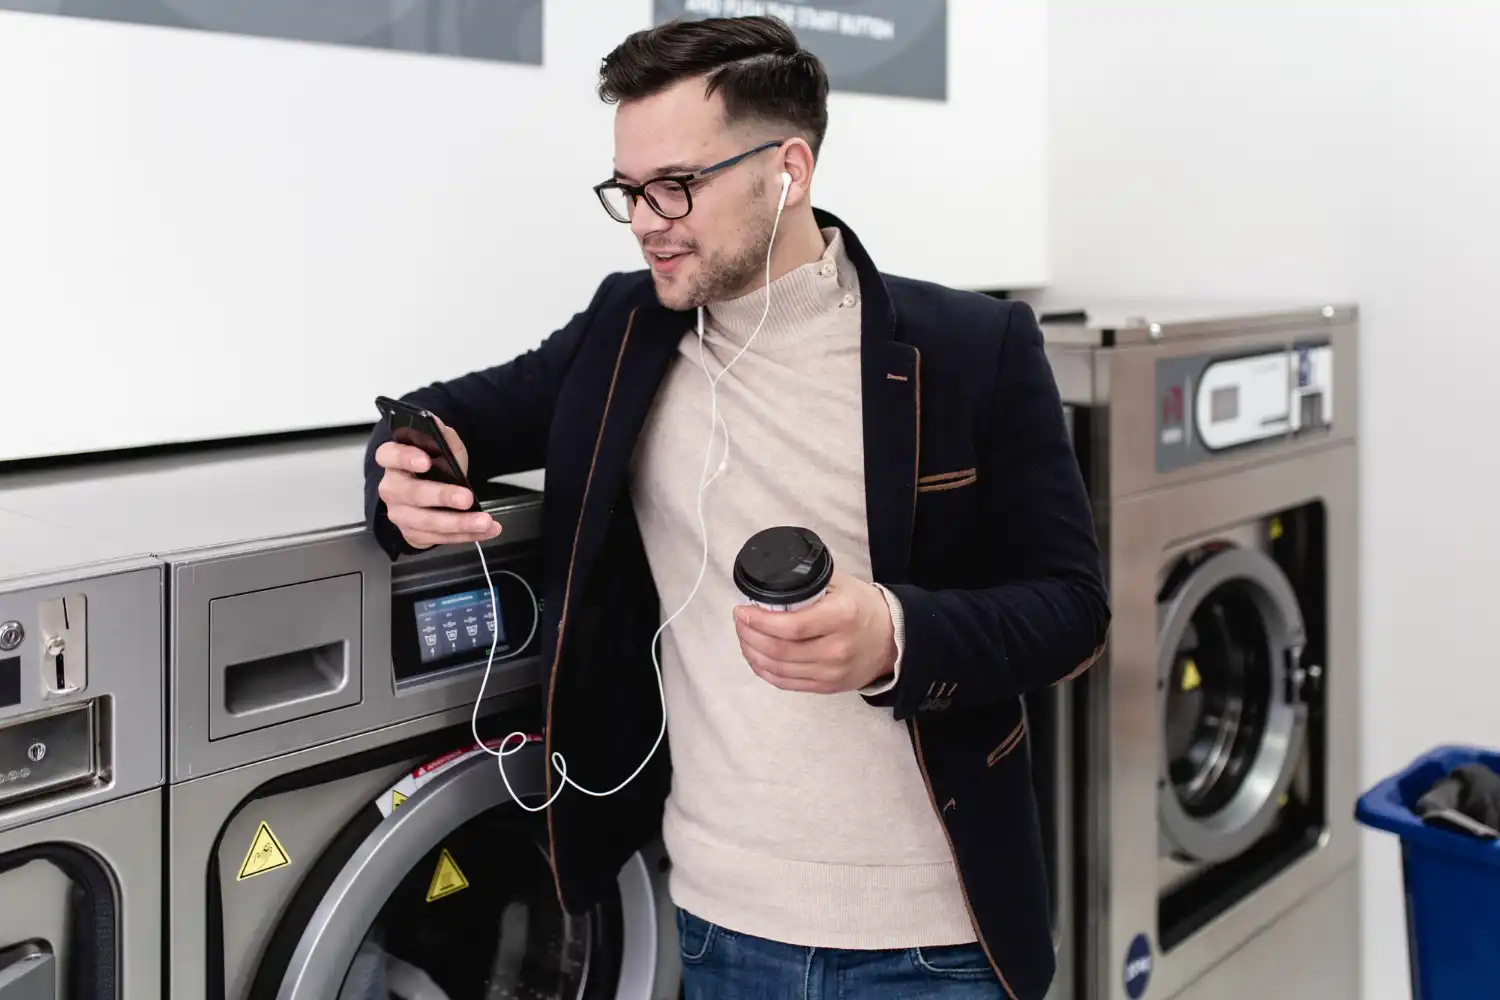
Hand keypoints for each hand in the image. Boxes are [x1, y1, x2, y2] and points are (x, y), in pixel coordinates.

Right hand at [374, 417, 499, 549]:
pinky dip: (466, 535)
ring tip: (484, 521)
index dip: (405, 458)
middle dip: (441, 496)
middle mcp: (391, 488)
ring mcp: (400, 514)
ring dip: (459, 524)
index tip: (426, 461)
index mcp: (393, 460)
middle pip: (410, 494)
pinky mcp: (413, 534)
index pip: (388, 455)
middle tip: (466, 498)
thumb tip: (435, 422)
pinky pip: (439, 538)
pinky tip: (486, 530)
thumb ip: (441, 435)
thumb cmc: (434, 465)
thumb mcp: (442, 446)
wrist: (435, 489)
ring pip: (427, 522)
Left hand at [733, 569, 896, 693]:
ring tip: (744, 636)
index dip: (760, 621)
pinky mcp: (826, 687)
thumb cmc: (863, 607)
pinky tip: (755, 657)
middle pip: (779, 650)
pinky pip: (786, 683)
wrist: (892, 640)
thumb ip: (808, 583)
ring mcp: (831, 672)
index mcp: (841, 617)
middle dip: (749, 635)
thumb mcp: (840, 584)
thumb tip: (771, 582)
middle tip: (740, 621)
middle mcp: (836, 649)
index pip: (791, 626)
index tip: (743, 611)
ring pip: (778, 668)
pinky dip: (764, 670)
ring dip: (752, 652)